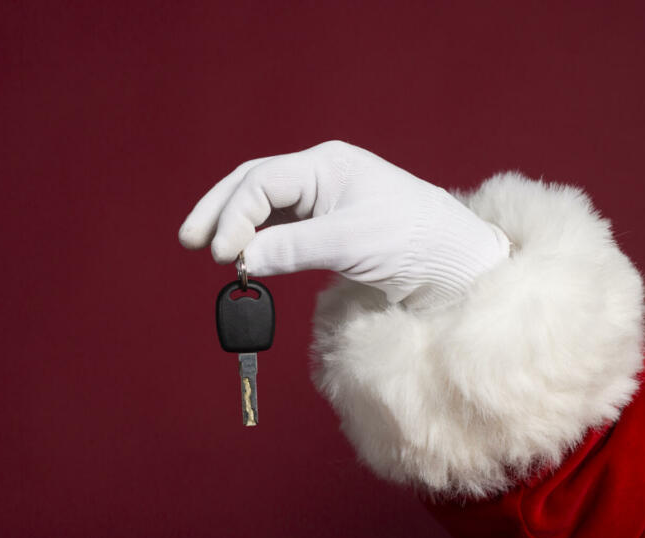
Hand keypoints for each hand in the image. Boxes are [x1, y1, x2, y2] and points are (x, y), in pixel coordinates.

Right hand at [178, 140, 509, 305]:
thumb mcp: (350, 243)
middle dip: (219, 212)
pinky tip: (244, 257)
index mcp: (326, 165)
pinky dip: (257, 241)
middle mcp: (320, 176)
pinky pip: (280, 228)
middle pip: (252, 185)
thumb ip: (292, 249)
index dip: (234, 216)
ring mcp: (323, 201)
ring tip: (208, 250)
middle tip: (189, 242)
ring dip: (234, 226)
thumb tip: (242, 260)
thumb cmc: (415, 242)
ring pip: (263, 206)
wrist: (455, 266)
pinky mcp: (328, 228)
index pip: (261, 182)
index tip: (222, 255)